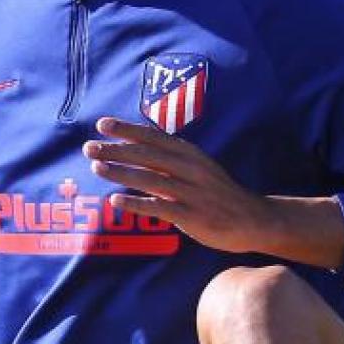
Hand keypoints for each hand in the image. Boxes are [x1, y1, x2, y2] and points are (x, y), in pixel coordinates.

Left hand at [83, 117, 267, 252]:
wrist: (253, 219)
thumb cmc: (218, 193)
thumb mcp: (197, 168)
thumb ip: (169, 160)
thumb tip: (135, 149)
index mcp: (190, 154)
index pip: (153, 136)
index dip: (127, 129)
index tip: (102, 124)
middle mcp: (190, 168)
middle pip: (147, 154)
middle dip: (116, 149)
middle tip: (89, 147)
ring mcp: (192, 191)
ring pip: (149, 178)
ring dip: (120, 172)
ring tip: (96, 168)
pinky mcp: (193, 215)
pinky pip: (159, 206)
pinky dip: (136, 203)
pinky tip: (115, 200)